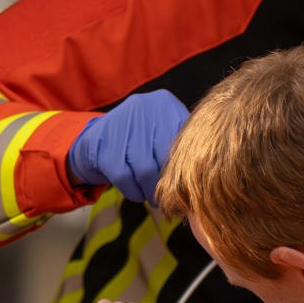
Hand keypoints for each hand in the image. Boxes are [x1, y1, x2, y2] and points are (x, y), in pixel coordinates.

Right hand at [65, 90, 189, 205]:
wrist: (97, 139)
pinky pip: (123, 177)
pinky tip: (137, 194)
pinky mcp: (102, 142)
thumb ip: (184, 145)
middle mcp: (144, 106)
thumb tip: (206, 176)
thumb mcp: (164, 131)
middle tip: (172, 199)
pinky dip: (132, 191)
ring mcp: (121, 122)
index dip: (187, 168)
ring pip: (145, 169)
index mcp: (165, 103)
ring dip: (150, 191)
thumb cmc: (141, 140)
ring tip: (154, 199)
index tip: (189, 187)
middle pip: (166, 156)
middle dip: (169, 183)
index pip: (184, 141)